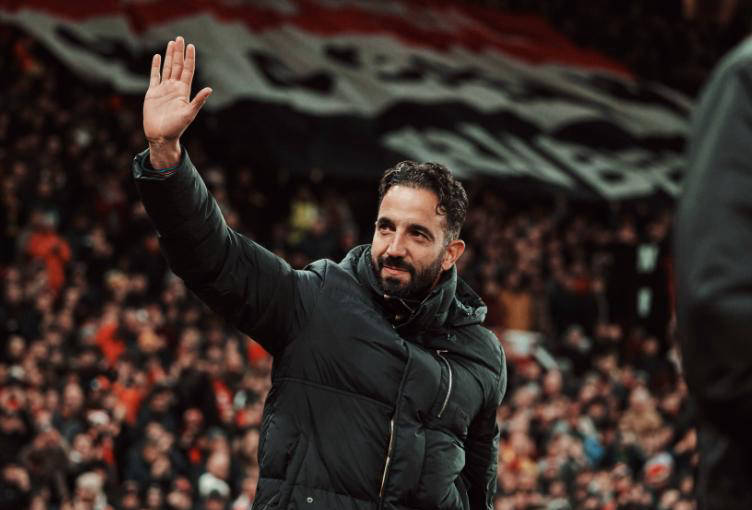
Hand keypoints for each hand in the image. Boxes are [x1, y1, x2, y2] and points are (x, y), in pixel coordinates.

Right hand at [143, 36, 211, 167]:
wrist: (161, 136)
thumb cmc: (176, 128)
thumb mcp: (189, 114)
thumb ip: (198, 101)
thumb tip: (210, 89)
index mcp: (183, 91)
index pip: (187, 70)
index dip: (189, 58)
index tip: (191, 46)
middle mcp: (174, 88)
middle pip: (177, 66)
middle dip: (179, 52)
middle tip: (180, 38)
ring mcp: (164, 90)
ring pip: (167, 68)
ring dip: (169, 56)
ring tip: (172, 43)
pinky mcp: (153, 93)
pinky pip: (154, 76)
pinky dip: (156, 66)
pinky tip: (157, 57)